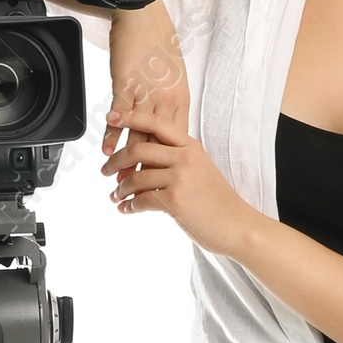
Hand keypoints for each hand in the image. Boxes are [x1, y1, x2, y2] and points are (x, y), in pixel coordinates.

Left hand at [100, 102, 255, 255]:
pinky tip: (126, 209)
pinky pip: (141, 200)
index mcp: (190, 146)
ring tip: (115, 195)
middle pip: (138, 149)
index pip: (154, 123)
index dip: (129, 118)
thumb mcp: (200, 171)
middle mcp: (184, 157)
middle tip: (104, 170)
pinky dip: (129, 205)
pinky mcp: (175, 200)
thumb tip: (145, 164)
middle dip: (115, 160)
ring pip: (135, 177)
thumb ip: (176, 161)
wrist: (238, 226)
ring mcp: (180, 178)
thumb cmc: (218, 202)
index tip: (111, 116)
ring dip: (120, 188)